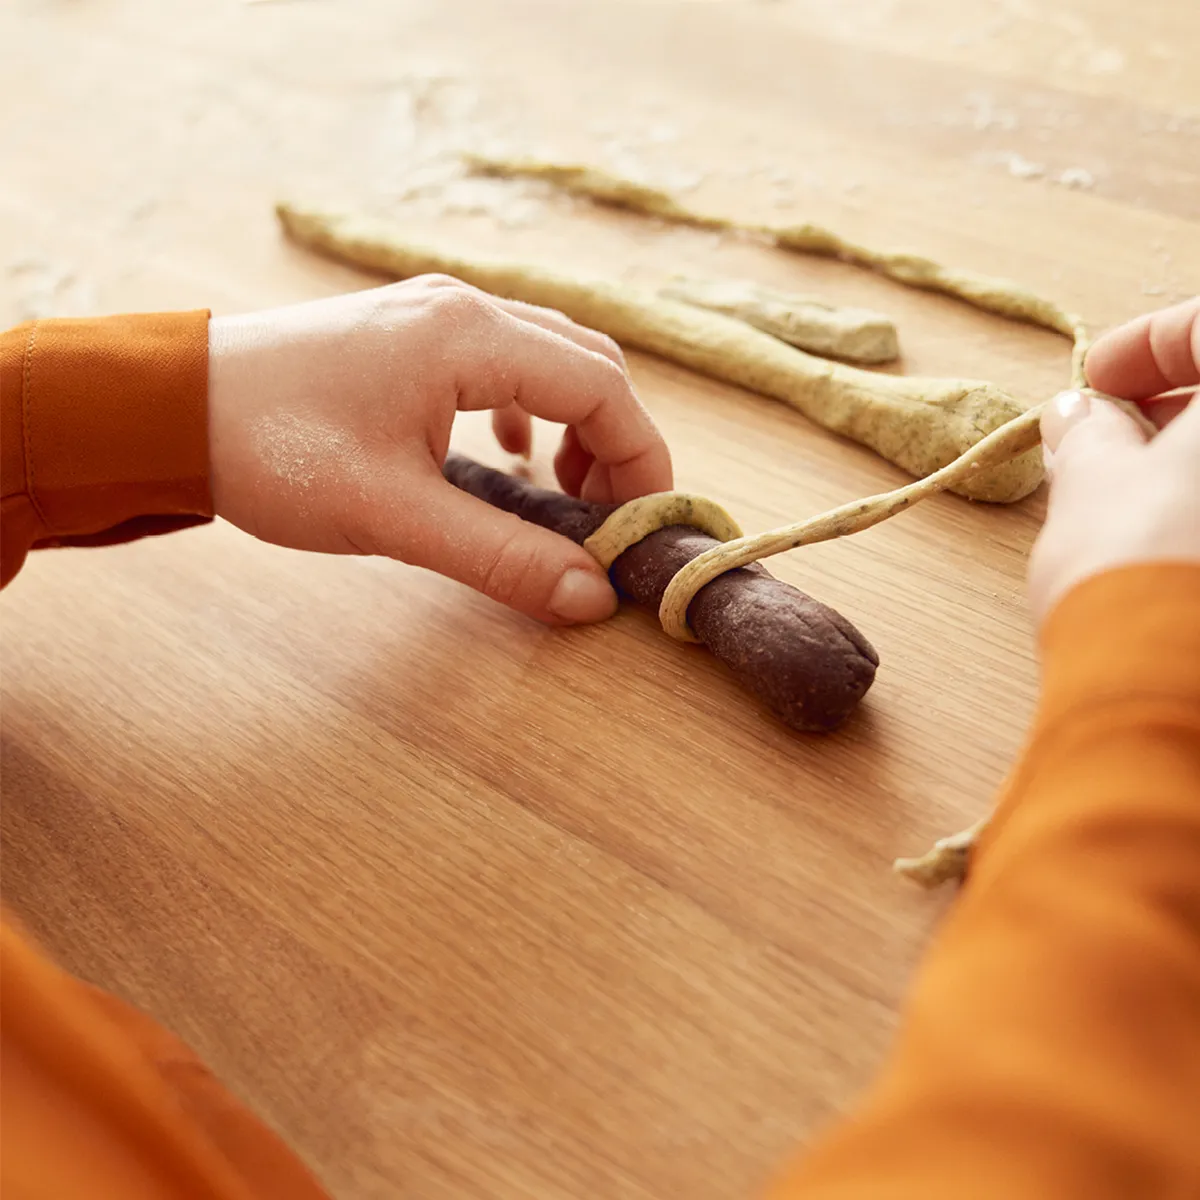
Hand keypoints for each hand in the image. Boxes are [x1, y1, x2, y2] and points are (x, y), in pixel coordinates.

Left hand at [207, 279, 671, 623]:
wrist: (169, 407)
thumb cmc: (274, 450)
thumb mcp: (393, 513)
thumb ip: (500, 556)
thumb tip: (589, 597)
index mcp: (469, 336)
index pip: (601, 386)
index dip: (640, 459)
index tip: (639, 527)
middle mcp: (463, 309)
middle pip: (588, 364)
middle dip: (616, 442)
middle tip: (607, 517)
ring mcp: (435, 314)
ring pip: (550, 359)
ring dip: (577, 424)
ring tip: (566, 494)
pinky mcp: (411, 336)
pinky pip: (504, 363)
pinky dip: (531, 413)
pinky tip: (510, 459)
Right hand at [1028, 296, 1198, 623]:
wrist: (1169, 690)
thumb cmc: (1136, 568)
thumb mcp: (1092, 481)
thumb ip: (1091, 434)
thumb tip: (1081, 416)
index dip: (1151, 341)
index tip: (1097, 378)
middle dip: (1181, 401)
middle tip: (1116, 430)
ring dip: (1195, 458)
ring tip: (1133, 489)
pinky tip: (1172, 532)